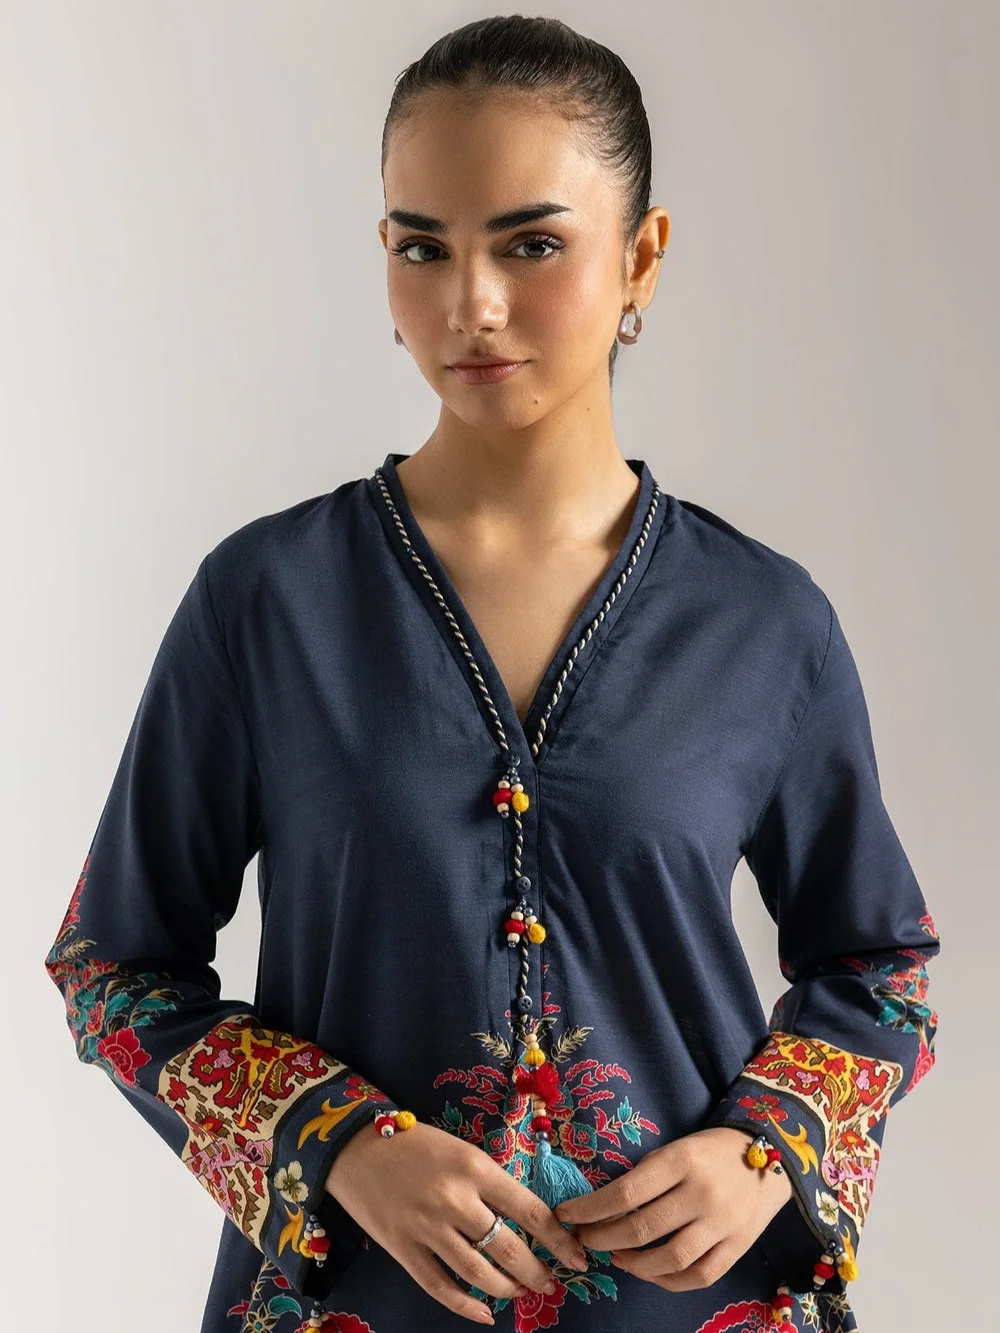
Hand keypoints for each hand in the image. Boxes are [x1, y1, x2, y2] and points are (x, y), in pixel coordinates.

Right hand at [325, 1120, 590, 1324]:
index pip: (531, 1211)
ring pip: (479, 1274)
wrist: (356, 1148)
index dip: (560, 1240)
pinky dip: (466, 1306)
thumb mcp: (462, 1151)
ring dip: (508, 1289)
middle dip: (539, 1273)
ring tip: (522, 1292)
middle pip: (510, 1250)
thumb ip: (490, 1183)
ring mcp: (427, 1228)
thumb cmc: (416, 1144)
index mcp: (475, 1168)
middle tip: (552, 1283)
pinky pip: (440, 1287)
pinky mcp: (403, 1250)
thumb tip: (528, 1220)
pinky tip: (484, 1313)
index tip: (578, 1255)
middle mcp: (455, 1200)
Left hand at [552, 1127, 793, 1291]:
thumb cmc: (711, 1150)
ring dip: (633, 1264)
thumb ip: (646, 1176)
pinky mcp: (738, 1247)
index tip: (567, 1215)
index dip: (590, 1209)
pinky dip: (667, 1280)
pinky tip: (648, 1271)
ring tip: (616, 1257)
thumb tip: (603, 1207)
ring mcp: (722, 1223)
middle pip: (642, 1228)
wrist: (770, 1155)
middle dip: (603, 1239)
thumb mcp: (676, 1148)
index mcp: (680, 1160)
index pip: (625, 1192)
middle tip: (584, 1240)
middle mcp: (701, 1193)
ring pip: (669, 1259)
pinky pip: (698, 1275)